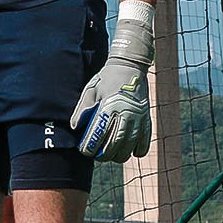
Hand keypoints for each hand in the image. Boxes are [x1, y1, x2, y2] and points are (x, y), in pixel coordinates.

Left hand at [71, 15, 152, 161]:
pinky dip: (137, 151)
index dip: (90, 147)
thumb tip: (75, 127)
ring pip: (129, 147)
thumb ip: (82, 109)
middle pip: (114, 145)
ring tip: (111, 155)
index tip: (85, 150)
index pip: (98, 135)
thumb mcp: (91, 90)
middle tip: (97, 155)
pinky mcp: (146, 120)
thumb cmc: (107, 78)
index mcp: (109, 107)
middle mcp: (125, 114)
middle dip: (103, 155)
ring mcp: (138, 118)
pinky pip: (144, 143)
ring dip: (119, 156)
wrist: (130, 67)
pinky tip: (129, 150)